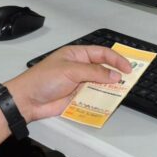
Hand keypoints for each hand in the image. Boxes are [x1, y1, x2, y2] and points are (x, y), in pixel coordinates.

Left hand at [5, 45, 131, 122]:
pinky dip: (100, 100)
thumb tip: (114, 75)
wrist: (28, 100)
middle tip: (129, 81)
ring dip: (109, 89)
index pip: (102, 53)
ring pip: (100, 85)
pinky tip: (107, 103)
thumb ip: (94, 72)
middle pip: (103, 70)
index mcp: (77, 55)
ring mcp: (79, 83)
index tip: (128, 68)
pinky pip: (93, 98)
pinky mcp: (77, 97)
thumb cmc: (43, 79)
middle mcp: (79, 68)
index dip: (116, 59)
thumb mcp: (71, 71)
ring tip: (120, 93)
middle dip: (115, 75)